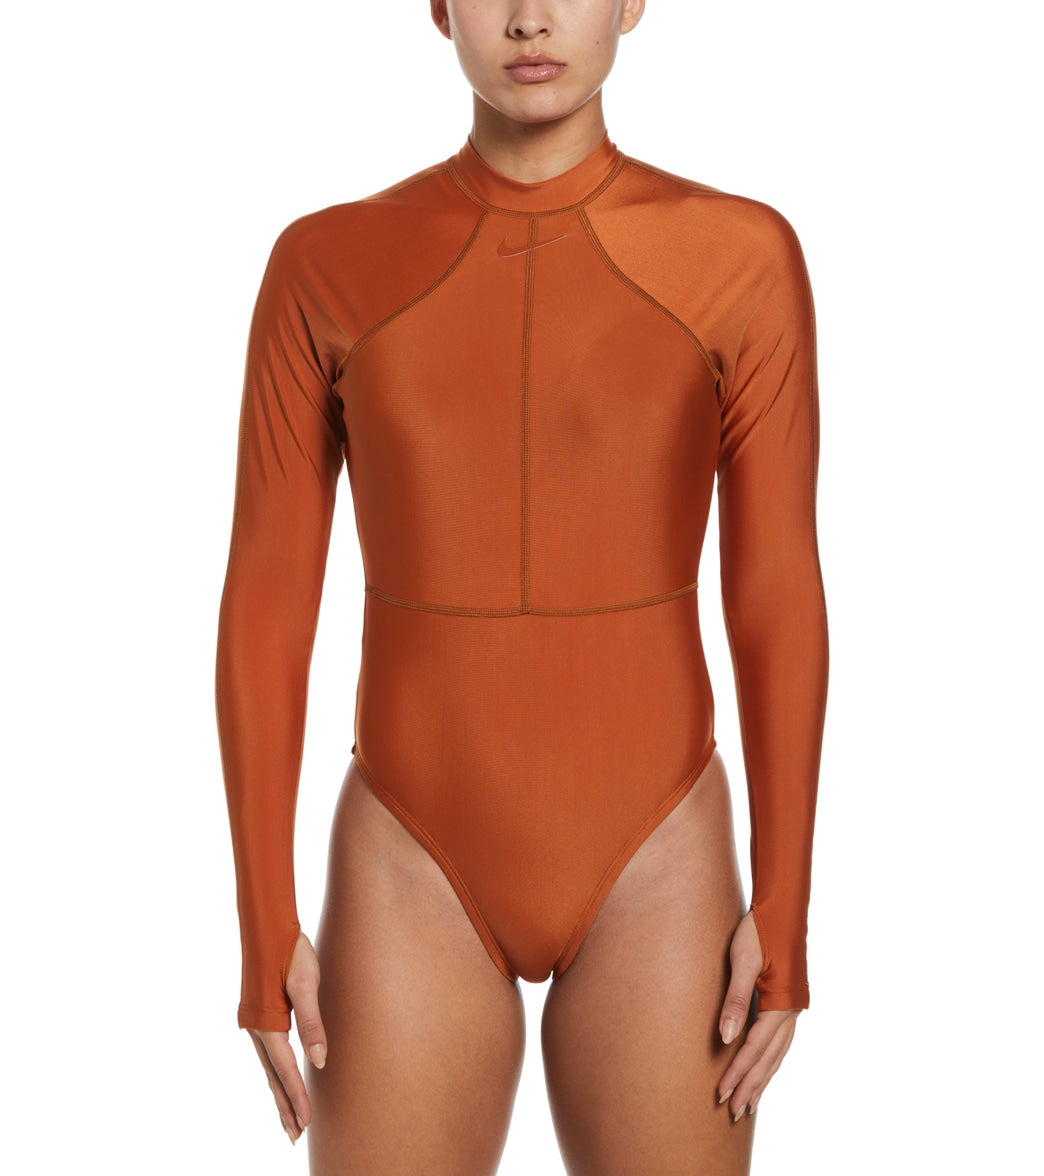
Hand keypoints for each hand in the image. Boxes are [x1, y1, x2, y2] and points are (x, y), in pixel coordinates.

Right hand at [248, 932, 327, 1144]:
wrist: (267, 926)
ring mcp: (255, 1023)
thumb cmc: (290, 952)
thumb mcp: (306, 984)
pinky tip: (283, 1082)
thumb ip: (312, 1024)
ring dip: (280, 1094)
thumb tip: (320, 1062)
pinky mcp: (259, 1017)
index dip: (298, 1097)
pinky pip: (268, 1054)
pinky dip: (276, 1074)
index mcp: (267, 1024)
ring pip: (269, 1068)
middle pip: (272, 1077)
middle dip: (285, 1106)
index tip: (308, 1123)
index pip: (285, 1070)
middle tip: (296, 1136)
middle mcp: (256, 1029)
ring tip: (290, 1121)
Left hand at [716, 911, 799, 1120]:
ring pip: (777, 1054)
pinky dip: (771, 1061)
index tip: (721, 1093)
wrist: (781, 908)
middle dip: (751, 1086)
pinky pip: (780, 1042)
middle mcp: (791, 1011)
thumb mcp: (743, 961)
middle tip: (734, 1112)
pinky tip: (763, 1071)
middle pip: (769, 1058)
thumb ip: (736, 1000)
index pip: (754, 1048)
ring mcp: (792, 1008)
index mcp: (781, 1004)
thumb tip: (726, 1038)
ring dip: (762, 1079)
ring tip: (750, 1104)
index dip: (738, 1072)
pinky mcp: (788, 1002)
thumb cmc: (759, 931)